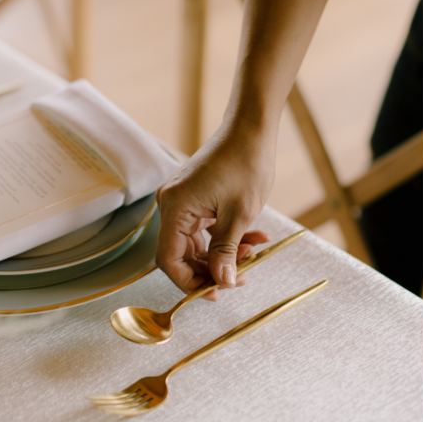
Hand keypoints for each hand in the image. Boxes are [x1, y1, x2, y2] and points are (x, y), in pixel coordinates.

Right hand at [156, 118, 275, 299]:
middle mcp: (171, 205)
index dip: (188, 282)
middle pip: (182, 254)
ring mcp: (181, 201)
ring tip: (254, 253)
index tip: (214, 293)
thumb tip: (222, 283)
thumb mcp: (239, 215)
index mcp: (174, 208)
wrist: (252, 128)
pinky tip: (254, 238)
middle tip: (241, 276)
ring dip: (224, 254)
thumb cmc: (246, 163)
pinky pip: (204, 229)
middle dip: (212, 269)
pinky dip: (226, 238)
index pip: (168, 259)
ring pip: (196, 244)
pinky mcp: (194, 198)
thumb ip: (226, 252)